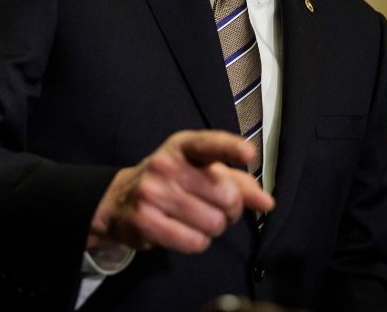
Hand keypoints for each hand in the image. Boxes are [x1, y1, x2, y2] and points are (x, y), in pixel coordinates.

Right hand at [87, 130, 273, 253]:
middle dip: (231, 209)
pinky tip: (187, 233)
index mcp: (184, 146)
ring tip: (200, 220)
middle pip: (226, 196)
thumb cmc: (173, 181)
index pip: (210, 144)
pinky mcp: (144, 221)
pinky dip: (199, 242)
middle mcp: (166, 165)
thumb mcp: (202, 170)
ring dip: (215, 227)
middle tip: (218, 208)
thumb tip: (267, 203)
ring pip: (213, 222)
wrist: (119, 200)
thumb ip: (239, 183)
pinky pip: (194, 242)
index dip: (231, 148)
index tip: (249, 154)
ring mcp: (152, 193)